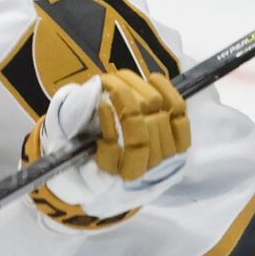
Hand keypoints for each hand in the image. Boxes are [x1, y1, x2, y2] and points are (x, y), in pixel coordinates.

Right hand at [27, 71, 190, 225]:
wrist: (116, 167)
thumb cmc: (88, 149)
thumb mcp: (75, 142)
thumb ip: (79, 125)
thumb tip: (96, 96)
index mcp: (121, 177)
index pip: (125, 150)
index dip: (114, 124)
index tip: (101, 104)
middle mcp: (148, 170)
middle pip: (144, 128)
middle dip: (124, 98)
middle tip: (108, 82)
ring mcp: (167, 154)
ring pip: (160, 115)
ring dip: (140, 90)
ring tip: (122, 78)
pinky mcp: (179, 138)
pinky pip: (179, 111)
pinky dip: (167, 91)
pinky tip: (152, 78)